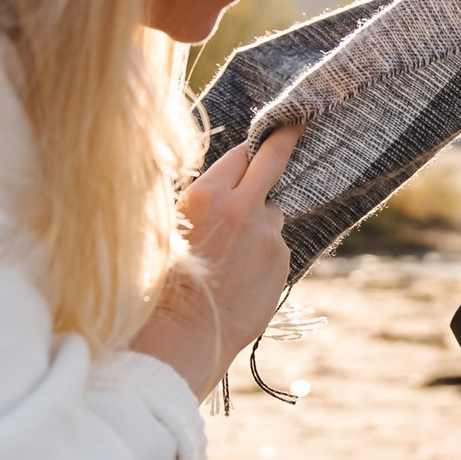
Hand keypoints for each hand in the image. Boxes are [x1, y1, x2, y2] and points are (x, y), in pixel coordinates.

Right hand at [133, 127, 302, 398]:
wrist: (182, 336)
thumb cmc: (161, 284)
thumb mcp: (164, 230)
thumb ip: (194, 202)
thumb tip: (212, 184)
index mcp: (206, 196)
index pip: (238, 154)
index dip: (245, 151)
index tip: (258, 139)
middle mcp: (242, 208)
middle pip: (272, 161)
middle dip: (285, 138)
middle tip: (299, 122)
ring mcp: (267, 235)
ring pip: (271, 214)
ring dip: (258, 223)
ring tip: (229, 257)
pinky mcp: (281, 261)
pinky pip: (275, 246)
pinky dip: (262, 254)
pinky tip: (239, 277)